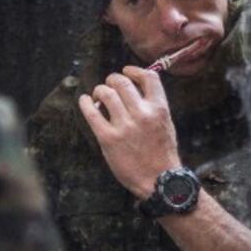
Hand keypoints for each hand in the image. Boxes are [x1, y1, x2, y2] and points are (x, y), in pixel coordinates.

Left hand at [77, 65, 180, 198]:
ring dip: (100, 91)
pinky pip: (92, 113)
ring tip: (98, 96)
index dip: (134, 70)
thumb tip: (135, 87)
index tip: (126, 71)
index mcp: (159, 109)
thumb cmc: (162, 153)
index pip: (148, 77)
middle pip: (122, 82)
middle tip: (108, 85)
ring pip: (106, 94)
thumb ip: (152, 105)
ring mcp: (124, 126)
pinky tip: (85, 101)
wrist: (158, 180)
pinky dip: (86, 103)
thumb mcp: (165, 124)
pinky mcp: (108, 138)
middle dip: (112, 80)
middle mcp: (142, 114)